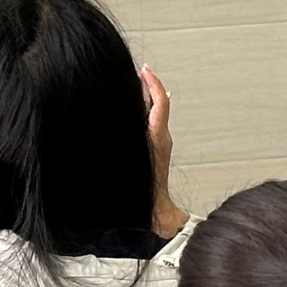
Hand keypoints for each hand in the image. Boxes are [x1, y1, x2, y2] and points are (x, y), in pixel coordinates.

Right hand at [142, 65, 187, 238]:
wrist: (155, 215)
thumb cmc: (146, 193)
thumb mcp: (142, 162)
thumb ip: (140, 142)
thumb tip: (139, 116)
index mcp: (157, 137)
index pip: (160, 103)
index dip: (153, 83)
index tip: (144, 70)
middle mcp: (160, 137)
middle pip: (156, 104)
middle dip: (146, 87)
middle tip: (133, 73)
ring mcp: (158, 144)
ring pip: (151, 114)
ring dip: (142, 100)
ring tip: (127, 88)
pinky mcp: (153, 151)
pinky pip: (148, 126)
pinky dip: (139, 115)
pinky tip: (126, 114)